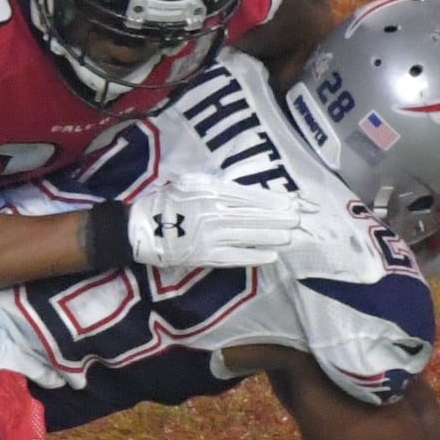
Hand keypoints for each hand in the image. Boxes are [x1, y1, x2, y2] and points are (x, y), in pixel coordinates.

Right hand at [125, 174, 317, 271]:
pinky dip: (254, 255)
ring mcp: (211, 237)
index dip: (272, 200)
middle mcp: (214, 213)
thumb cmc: (166, 201)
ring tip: (291, 236)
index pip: (248, 196)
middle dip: (279, 218)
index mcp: (210, 192)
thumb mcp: (190, 182)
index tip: (290, 202)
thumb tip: (246, 192)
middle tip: (299, 219)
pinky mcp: (206, 256)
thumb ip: (217, 185)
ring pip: (248, 235)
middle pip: (254, 216)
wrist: (140, 229)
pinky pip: (235, 257)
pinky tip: (271, 255)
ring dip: (272, 236)